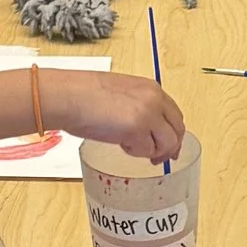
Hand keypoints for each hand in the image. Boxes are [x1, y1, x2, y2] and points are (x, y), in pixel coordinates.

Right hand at [55, 69, 186, 159]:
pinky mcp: (138, 129)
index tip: (170, 145)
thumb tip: (147, 130)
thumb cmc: (84, 96)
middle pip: (177, 129)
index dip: (174, 132)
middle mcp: (155, 99)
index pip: (174, 113)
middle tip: (158, 159)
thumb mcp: (121, 95)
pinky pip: (147, 150)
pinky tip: (120, 143)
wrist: (69, 96)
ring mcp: (149, 114)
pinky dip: (135, 152)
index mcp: (151, 88)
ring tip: (129, 147)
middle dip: (170, 147)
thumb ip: (139, 107)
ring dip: (151, 151)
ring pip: (167, 143)